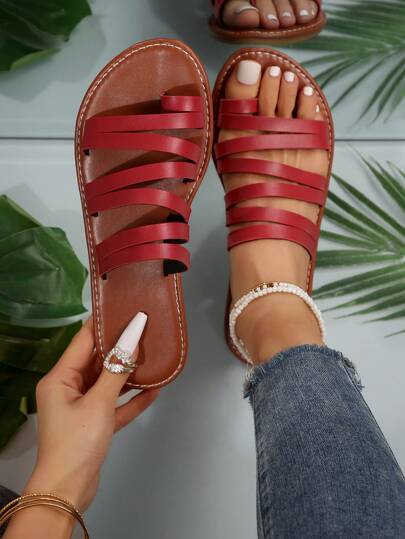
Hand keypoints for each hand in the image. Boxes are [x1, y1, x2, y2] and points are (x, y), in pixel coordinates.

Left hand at [24, 313, 158, 511]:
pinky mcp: (95, 423)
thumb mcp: (98, 402)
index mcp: (61, 378)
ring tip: (153, 355)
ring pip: (109, 382)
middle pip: (98, 360)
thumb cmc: (76, 443)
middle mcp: (69, 388)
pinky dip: (132, 398)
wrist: (68, 492)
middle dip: (121, 347)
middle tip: (145, 330)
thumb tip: (133, 336)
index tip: (126, 309)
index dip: (105, 324)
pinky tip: (154, 390)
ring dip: (129, 373)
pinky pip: (116, 404)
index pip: (84, 341)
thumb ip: (117, 368)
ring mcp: (82, 406)